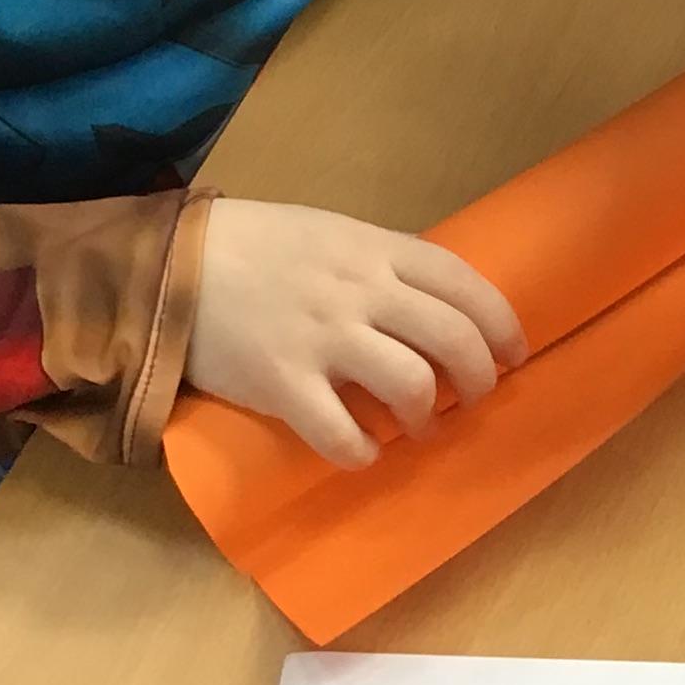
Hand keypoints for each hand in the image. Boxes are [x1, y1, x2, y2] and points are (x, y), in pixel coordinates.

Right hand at [185, 198, 527, 467]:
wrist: (171, 264)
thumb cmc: (255, 246)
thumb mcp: (329, 232)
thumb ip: (380, 263)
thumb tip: (430, 304)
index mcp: (374, 249)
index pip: (464, 284)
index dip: (501, 324)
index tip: (513, 354)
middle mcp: (359, 291)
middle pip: (453, 339)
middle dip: (479, 379)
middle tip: (474, 399)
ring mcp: (322, 339)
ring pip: (411, 386)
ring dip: (427, 418)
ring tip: (418, 428)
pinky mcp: (282, 384)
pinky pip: (341, 434)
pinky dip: (364, 452)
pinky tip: (363, 450)